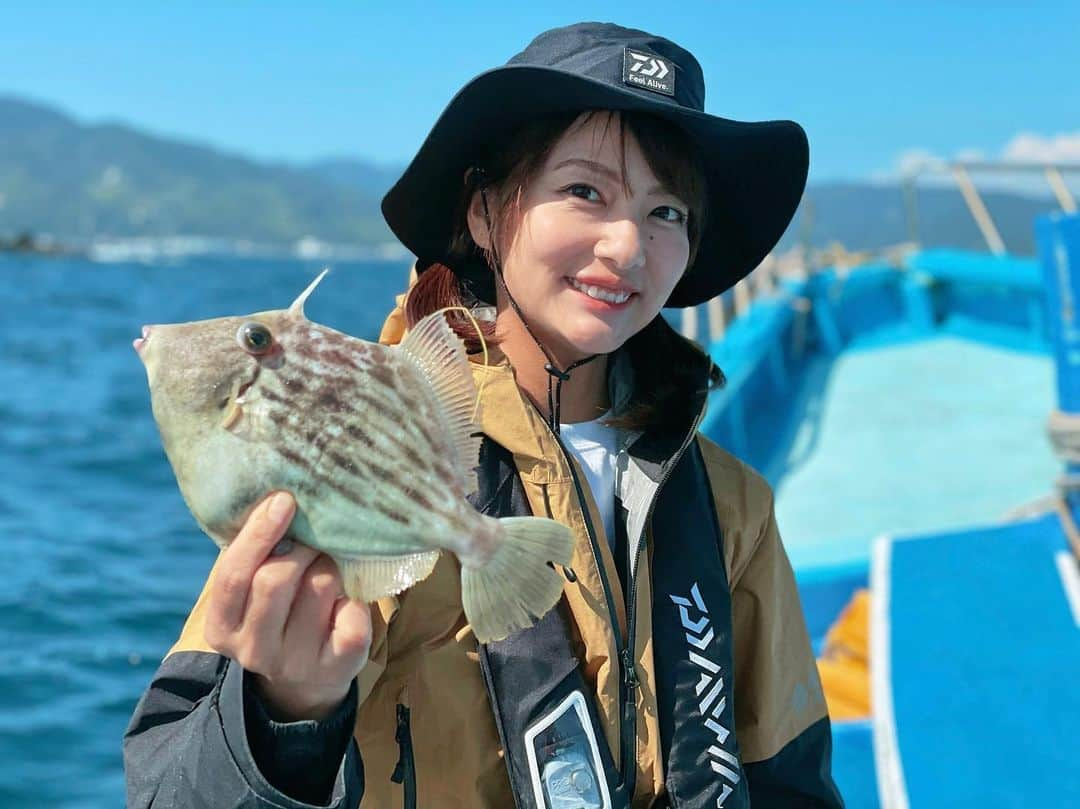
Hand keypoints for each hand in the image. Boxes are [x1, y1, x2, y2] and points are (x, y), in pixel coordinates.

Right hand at [204, 491, 371, 721]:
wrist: (307, 677)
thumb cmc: (279, 611)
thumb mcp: (252, 589)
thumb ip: (254, 553)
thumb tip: (275, 496)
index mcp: (222, 626)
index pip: (233, 575)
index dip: (258, 533)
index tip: (284, 499)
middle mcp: (253, 651)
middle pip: (275, 579)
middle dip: (301, 547)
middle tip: (314, 540)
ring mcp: (295, 663)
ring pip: (319, 586)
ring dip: (330, 565)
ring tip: (329, 567)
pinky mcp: (338, 667)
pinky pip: (353, 614)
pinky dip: (356, 597)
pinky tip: (347, 599)